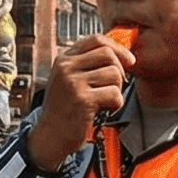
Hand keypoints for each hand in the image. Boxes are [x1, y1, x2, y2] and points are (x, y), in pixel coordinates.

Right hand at [22, 33, 132, 170]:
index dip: (117, 47)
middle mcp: (65, 68)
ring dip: (117, 88)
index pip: (96, 40)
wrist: (49, 137)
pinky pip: (114, 94)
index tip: (127, 60)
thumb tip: (118, 52)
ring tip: (105, 99)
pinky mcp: (82, 100)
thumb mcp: (67, 79)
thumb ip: (86, 64)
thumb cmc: (63, 109)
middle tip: (116, 84)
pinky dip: (116, 104)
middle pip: (107, 54)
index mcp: (63, 59)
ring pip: (114, 73)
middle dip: (119, 69)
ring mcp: (72, 83)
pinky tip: (105, 109)